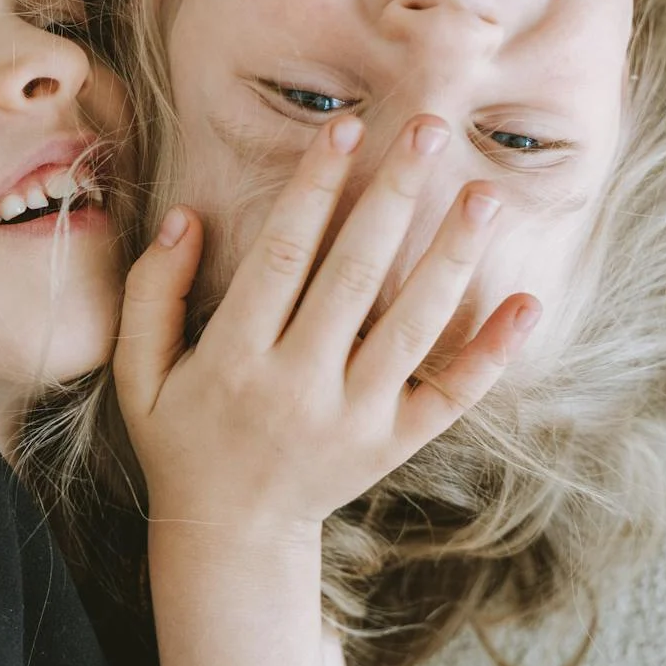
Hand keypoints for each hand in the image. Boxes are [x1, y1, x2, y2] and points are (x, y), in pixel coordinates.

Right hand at [114, 113, 537, 539]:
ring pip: (413, 327)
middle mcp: (300, 386)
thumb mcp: (139, 371)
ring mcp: (356, 419)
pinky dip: (492, 351)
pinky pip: (453, 396)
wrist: (231, 538)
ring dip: (452, 257)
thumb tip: (187, 216)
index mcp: (236, 358)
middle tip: (430, 129)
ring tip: (484, 195)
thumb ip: (152, 292)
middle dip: (394, 197)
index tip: (344, 128)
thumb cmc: (182, 438)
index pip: (282, 256)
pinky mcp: (395, 445)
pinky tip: (526, 302)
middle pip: (357, 276)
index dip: (313, 189)